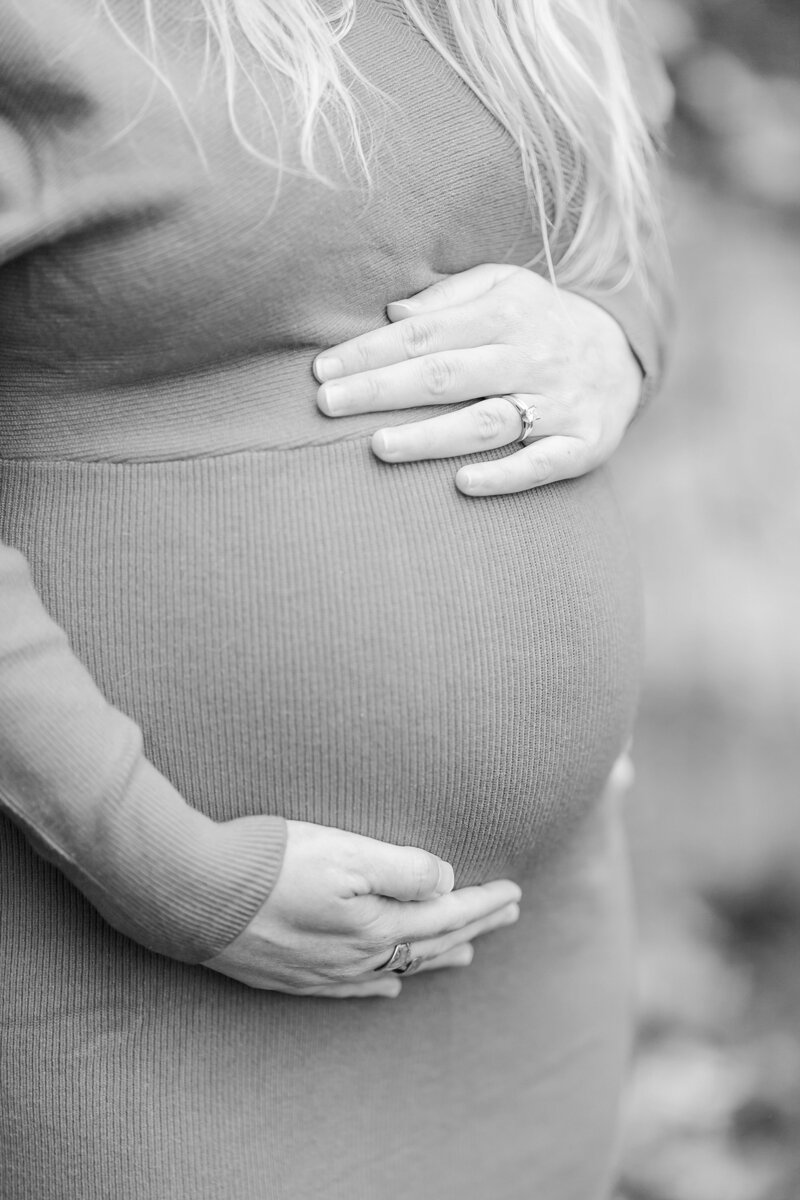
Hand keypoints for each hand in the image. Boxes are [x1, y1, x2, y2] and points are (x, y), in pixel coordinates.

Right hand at [204, 820, 520, 997]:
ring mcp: (323, 972)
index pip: (446, 914)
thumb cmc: (268, 862)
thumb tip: (448, 883)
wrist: (191, 894)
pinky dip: (382, 987)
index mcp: (376, 925)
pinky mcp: (292, 976)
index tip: (515, 893)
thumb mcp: (345, 852)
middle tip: (507, 916)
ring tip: (468, 955)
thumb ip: (404, 869)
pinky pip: (354, 990)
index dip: (483, 903)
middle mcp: (356, 957)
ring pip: (397, 968)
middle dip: (472, 926)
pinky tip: (392, 989)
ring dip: (436, 956)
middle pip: (429, 942)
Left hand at [313, 264, 642, 495]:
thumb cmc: (542, 321)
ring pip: (486, 422)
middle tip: (327, 405)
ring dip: (431, 436)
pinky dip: (505, 476)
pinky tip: (462, 485)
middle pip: (446, 375)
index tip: (323, 370)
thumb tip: (391, 313)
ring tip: (378, 446)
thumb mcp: (505, 287)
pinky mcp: (583, 444)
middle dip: (382, 389)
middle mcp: (531, 356)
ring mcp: (558, 403)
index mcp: (506, 313)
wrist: (625, 356)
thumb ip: (449, 297)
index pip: (425, 333)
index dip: (371, 351)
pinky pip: (542, 463)